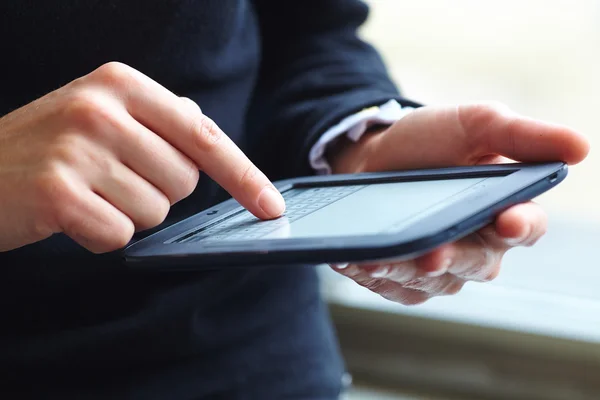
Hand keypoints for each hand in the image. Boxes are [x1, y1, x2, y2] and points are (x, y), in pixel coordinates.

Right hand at [0, 62, 284, 252]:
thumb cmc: (47, 149)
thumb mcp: (100, 114)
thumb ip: (159, 121)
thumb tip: (211, 136)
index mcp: (120, 82)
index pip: (202, 134)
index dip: (243, 175)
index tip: (270, 206)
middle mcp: (101, 108)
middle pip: (184, 180)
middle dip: (156, 191)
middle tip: (109, 179)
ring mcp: (78, 148)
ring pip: (156, 211)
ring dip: (126, 213)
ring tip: (86, 193)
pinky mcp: (58, 193)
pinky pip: (119, 235)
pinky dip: (100, 236)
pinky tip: (69, 216)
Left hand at [328, 103, 588, 304]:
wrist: (372, 153)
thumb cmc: (428, 139)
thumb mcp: (475, 125)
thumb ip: (522, 136)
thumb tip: (580, 147)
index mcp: (505, 208)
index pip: (527, 227)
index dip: (520, 226)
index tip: (507, 219)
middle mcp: (479, 244)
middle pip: (478, 265)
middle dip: (455, 259)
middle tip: (433, 254)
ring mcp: (442, 266)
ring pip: (434, 283)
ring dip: (407, 271)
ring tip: (379, 259)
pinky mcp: (406, 278)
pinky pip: (397, 288)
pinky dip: (377, 277)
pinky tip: (358, 263)